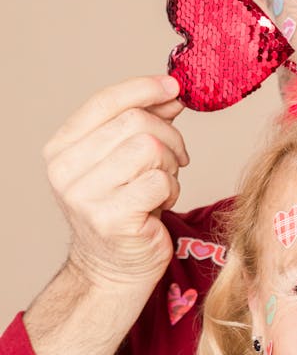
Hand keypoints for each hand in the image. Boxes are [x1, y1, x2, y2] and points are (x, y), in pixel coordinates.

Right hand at [43, 76, 187, 291]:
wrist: (113, 267)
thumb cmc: (123, 207)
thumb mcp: (122, 158)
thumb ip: (140, 122)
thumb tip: (170, 92)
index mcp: (61, 148)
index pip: (104, 102)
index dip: (144, 88)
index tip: (174, 88)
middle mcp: (65, 170)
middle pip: (134, 122)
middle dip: (168, 135)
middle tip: (176, 157)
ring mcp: (86, 196)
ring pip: (149, 148)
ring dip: (170, 165)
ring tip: (163, 183)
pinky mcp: (112, 219)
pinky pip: (160, 181)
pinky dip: (172, 190)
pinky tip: (160, 204)